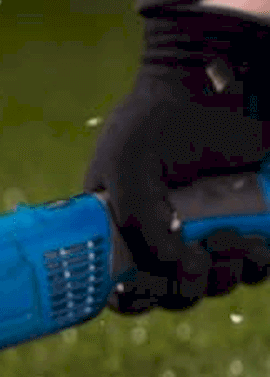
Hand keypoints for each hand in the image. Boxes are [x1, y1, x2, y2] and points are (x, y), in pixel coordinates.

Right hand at [84, 6, 269, 312]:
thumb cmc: (164, 116)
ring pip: (211, 285)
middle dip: (185, 288)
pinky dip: (256, 266)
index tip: (147, 287)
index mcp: (121, 228)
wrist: (224, 78)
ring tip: (233, 243)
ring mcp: (205, 231)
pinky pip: (251, 267)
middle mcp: (161, 235)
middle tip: (201, 258)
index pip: (122, 286)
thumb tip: (179, 268)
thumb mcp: (128, 166)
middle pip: (169, 293)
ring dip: (223, 279)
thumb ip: (139, 222)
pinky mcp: (246, 223)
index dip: (135, 298)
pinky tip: (257, 249)